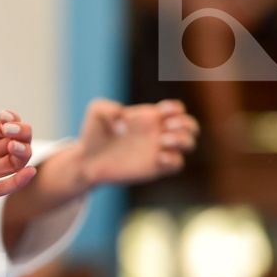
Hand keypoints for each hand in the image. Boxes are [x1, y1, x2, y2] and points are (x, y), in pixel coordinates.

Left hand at [0, 111, 35, 224]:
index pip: (0, 125)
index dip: (10, 120)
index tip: (6, 119)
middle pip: (14, 141)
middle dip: (22, 133)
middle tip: (13, 132)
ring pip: (13, 163)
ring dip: (22, 154)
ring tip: (15, 149)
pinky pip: (1, 188)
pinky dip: (17, 181)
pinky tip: (28, 173)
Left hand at [74, 98, 197, 187]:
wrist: (87, 160)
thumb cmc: (93, 133)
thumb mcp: (96, 112)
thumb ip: (108, 108)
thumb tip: (124, 123)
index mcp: (150, 117)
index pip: (176, 109)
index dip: (175, 108)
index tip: (161, 112)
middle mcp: (158, 133)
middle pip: (190, 126)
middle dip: (186, 124)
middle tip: (167, 128)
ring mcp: (158, 151)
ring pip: (188, 144)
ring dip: (183, 140)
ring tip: (162, 141)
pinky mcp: (155, 168)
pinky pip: (177, 164)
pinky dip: (174, 159)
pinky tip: (158, 156)